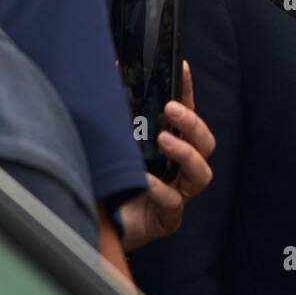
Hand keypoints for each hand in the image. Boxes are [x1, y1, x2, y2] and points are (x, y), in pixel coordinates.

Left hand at [120, 62, 215, 250]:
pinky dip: (161, 190)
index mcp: (169, 148)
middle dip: (192, 123)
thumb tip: (107, 73)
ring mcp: (177, 195)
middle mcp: (179, 169)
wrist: (90, 228)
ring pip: (201, 173)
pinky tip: (145, 181)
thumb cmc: (103, 183)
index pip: (186, 114)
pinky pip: (174, 203)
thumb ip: (112, 117)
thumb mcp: (108, 146)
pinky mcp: (167, 219)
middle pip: (205, 142)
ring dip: (186, 153)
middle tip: (170, 109)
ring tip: (163, 140)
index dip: (187, 90)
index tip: (182, 66)